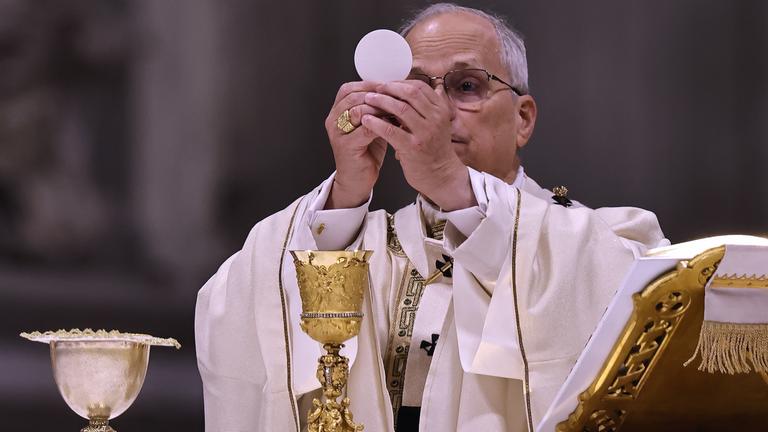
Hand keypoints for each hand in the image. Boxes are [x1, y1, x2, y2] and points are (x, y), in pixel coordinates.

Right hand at [324, 82, 387, 208]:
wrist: (357, 181)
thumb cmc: (366, 152)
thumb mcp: (370, 125)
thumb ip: (375, 109)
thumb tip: (394, 91)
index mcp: (336, 112)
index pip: (349, 89)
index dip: (369, 84)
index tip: (389, 85)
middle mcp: (333, 120)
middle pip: (354, 96)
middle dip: (377, 95)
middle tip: (396, 97)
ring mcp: (337, 133)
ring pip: (358, 110)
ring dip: (380, 108)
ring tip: (396, 110)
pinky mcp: (345, 146)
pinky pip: (365, 129)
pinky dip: (381, 125)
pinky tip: (393, 126)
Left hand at [361, 81, 475, 210]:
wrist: (441, 175)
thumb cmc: (434, 149)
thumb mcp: (437, 124)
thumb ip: (427, 108)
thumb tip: (415, 88)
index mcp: (441, 110)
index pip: (419, 87)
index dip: (400, 82)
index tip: (386, 84)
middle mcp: (435, 118)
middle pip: (410, 93)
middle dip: (389, 88)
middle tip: (375, 89)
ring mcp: (425, 133)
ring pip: (400, 108)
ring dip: (381, 101)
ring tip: (367, 100)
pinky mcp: (412, 147)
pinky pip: (390, 130)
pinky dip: (376, 123)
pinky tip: (366, 120)